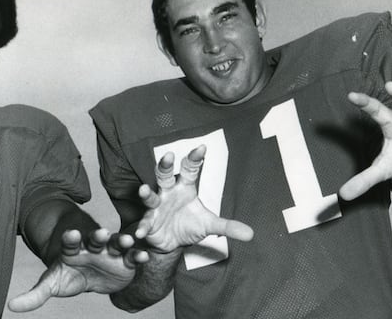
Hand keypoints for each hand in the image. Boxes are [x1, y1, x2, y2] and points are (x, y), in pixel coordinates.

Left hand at [7, 228, 148, 311]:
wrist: (90, 272)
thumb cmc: (69, 274)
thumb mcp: (52, 283)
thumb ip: (35, 295)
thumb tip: (11, 306)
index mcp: (74, 249)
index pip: (70, 243)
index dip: (70, 239)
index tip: (71, 235)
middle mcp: (93, 246)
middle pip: (95, 239)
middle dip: (98, 236)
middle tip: (101, 232)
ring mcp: (110, 250)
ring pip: (116, 243)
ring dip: (122, 240)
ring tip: (128, 239)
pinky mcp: (125, 259)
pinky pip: (133, 255)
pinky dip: (138, 255)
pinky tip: (144, 256)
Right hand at [135, 145, 252, 252]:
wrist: (171, 243)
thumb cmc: (188, 225)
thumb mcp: (209, 225)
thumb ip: (228, 226)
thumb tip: (251, 234)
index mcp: (184, 188)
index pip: (190, 169)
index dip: (194, 158)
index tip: (202, 147)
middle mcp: (168, 193)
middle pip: (164, 175)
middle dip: (165, 165)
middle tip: (168, 156)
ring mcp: (156, 207)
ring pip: (150, 196)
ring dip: (146, 193)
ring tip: (142, 190)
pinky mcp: (148, 222)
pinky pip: (144, 223)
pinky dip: (141, 227)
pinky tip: (141, 232)